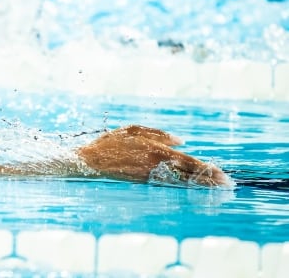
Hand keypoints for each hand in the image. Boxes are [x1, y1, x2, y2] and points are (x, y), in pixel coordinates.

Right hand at [77, 125, 231, 186]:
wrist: (89, 161)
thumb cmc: (110, 143)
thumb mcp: (133, 129)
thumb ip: (159, 134)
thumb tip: (183, 141)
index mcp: (156, 149)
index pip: (188, 161)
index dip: (207, 168)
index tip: (222, 174)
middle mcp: (157, 164)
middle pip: (189, 173)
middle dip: (209, 179)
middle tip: (227, 184)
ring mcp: (151, 175)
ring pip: (181, 181)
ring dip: (200, 185)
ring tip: (216, 189)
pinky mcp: (144, 182)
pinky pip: (168, 184)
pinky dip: (183, 187)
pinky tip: (193, 188)